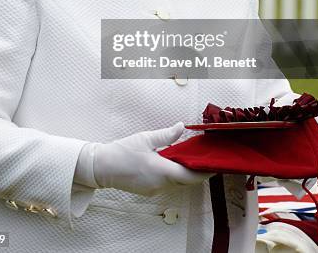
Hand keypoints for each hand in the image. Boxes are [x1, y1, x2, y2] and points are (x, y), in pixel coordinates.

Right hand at [75, 122, 213, 195]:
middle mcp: (160, 184)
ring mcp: (154, 190)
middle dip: (196, 171)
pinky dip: (173, 175)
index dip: (204, 172)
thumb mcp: (145, 138)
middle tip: (205, 159)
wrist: (102, 167)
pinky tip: (172, 164)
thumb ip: (166, 135)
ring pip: (176, 183)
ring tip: (191, 159)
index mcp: (161, 171)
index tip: (215, 166)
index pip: (190, 176)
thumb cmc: (122, 151)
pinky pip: (166, 184)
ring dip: (184, 173)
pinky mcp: (148, 191)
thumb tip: (182, 126)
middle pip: (185, 180)